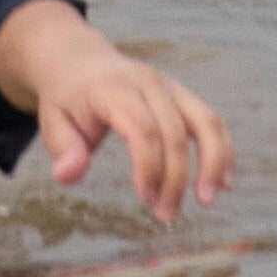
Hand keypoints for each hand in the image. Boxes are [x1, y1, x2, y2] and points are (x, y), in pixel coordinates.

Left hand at [0, 5, 235, 217]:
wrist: (80, 61)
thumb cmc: (68, 99)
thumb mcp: (52, 121)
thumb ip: (63, 149)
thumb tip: (68, 175)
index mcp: (114, 88)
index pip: (142, 128)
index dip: (149, 166)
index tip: (145, 199)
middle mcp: (147, 83)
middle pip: (175, 132)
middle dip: (175, 178)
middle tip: (165, 215)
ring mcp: (170, 86)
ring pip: (205, 121)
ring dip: (212, 163)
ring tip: (207, 200)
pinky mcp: (182, 95)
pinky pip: (211, 120)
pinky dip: (222, 149)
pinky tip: (223, 182)